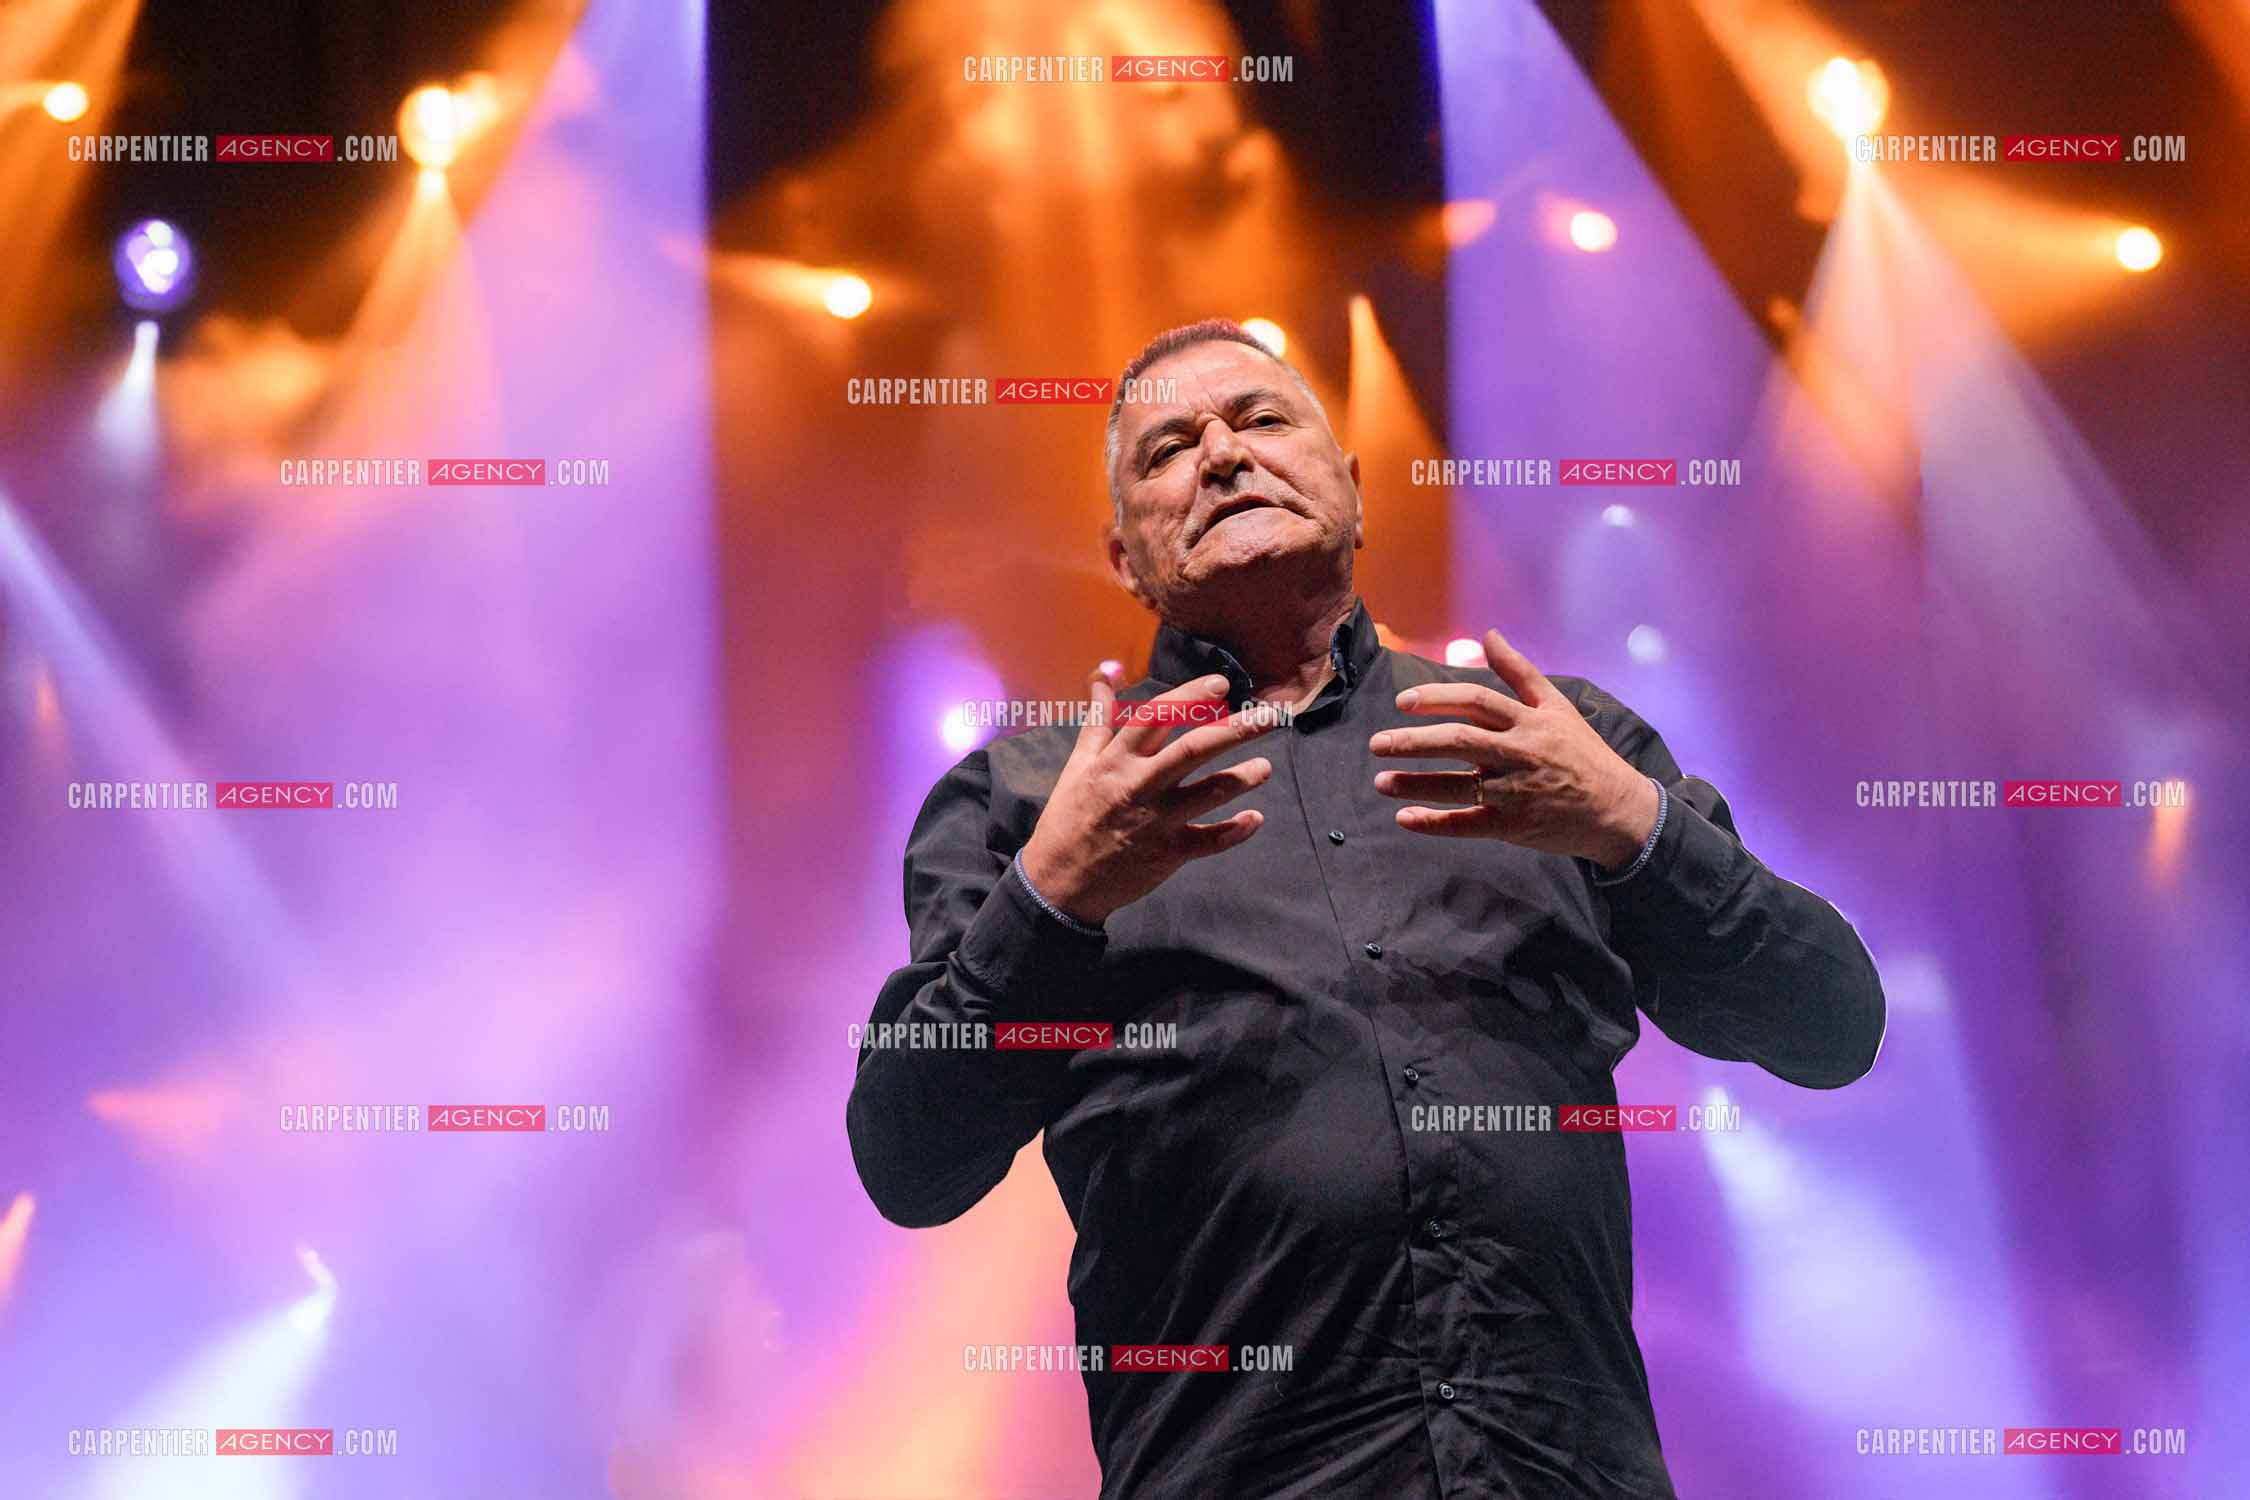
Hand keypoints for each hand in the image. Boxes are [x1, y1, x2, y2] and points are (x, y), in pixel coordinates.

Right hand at [1018, 667, 1284, 924]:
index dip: (1191, 697)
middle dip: (1236, 730)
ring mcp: (1158, 821)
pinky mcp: (1170, 854)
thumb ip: (1100, 715)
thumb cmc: (1071, 816)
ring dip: (1243, 777)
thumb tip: (1107, 671)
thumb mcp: (1079, 762)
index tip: (1222, 683)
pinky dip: (1236, 830)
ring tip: (1265, 767)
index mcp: (1116, 760)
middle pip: (1194, 749)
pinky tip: (1255, 819)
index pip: (1157, 717)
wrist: (1060, 881)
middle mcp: (1140, 786)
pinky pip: (1211, 841)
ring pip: (1210, 793)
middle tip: (1271, 716)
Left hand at [1369, 629, 1658, 867]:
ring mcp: (1517, 791)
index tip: (1402, 702)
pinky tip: (1405, 818)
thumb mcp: (1556, 706)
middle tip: (1377, 743)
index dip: (1436, 698)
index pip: (1476, 702)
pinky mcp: (1515, 825)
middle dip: (1413, 741)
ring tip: (1381, 781)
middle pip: (1460, 741)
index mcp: (1529, 721)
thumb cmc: (1582, 753)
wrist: (1617, 809)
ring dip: (1415, 783)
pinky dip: (1435, 823)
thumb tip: (1489, 634)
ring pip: (1458, 786)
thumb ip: (1519, 671)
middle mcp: (1520, 753)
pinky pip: (1468, 824)